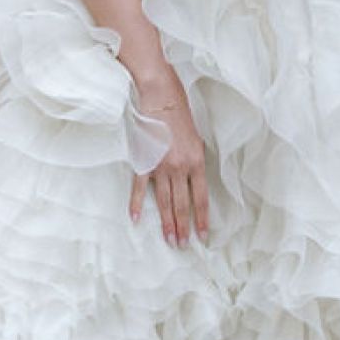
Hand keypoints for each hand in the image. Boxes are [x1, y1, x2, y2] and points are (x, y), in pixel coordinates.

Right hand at [127, 60, 209, 244]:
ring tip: (169, 240)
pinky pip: (139, 188)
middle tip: (183, 245)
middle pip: (181, 204)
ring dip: (166, 222)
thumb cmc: (179, 111)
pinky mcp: (142, 161)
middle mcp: (179, 167)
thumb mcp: (196, 137)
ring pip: (164, 201)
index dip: (202, 218)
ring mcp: (159, 166)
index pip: (200, 198)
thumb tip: (194, 177)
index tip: (203, 234)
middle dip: (183, 227)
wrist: (159, 95)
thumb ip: (195, 159)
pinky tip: (136, 219)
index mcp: (196, 161)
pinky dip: (136, 204)